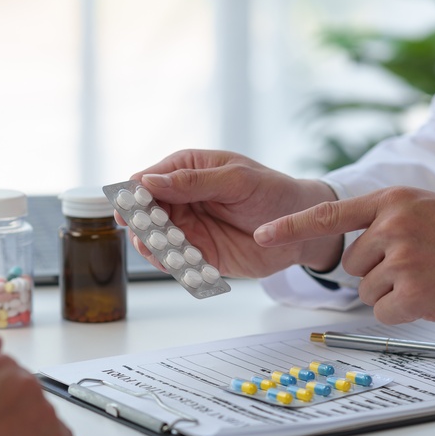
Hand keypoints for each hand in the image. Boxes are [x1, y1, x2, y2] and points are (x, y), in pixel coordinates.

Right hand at [130, 149, 340, 277]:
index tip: (132, 208)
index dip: (134, 194)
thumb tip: (148, 182)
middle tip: (146, 236)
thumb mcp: (236, 180)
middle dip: (141, 225)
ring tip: (164, 253)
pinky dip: (173, 266)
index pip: (146, 179)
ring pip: (154, 239)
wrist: (302, 229)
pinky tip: (180, 266)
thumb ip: (193, 181)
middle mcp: (181, 198)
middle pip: (144, 212)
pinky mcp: (198, 254)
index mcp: (187, 169)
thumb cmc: (273, 192)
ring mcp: (188, 227)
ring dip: (154, 248)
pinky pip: (175, 262)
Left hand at [255, 186, 434, 325]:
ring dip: (394, 293)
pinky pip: (383, 312)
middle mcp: (393, 224)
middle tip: (422, 266)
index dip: (290, 227)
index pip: (328, 214)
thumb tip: (353, 244)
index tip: (260, 235)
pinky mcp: (414, 290)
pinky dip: (404, 312)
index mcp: (393, 200)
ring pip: (367, 290)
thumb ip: (389, 218)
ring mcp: (403, 257)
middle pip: (352, 264)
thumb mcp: (428, 209)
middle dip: (378, 272)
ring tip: (433, 277)